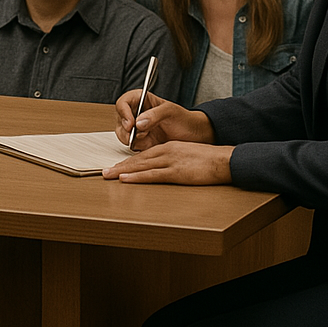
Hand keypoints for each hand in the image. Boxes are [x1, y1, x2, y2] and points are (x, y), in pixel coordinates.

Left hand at [102, 141, 234, 184]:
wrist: (223, 160)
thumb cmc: (208, 160)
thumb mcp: (187, 155)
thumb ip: (173, 159)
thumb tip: (163, 167)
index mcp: (169, 147)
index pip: (143, 154)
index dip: (128, 161)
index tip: (116, 167)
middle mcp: (166, 151)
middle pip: (138, 159)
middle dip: (120, 166)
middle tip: (104, 171)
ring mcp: (170, 161)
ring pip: (141, 166)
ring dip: (123, 171)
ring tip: (109, 175)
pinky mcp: (176, 172)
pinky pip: (152, 175)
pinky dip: (137, 177)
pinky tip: (126, 179)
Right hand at [112, 90, 214, 148]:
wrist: (195, 136)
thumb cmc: (185, 120)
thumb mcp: (171, 111)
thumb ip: (154, 115)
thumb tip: (138, 122)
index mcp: (141, 100)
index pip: (123, 103)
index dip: (123, 113)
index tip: (130, 123)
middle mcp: (137, 114)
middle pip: (119, 119)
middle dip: (124, 129)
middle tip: (134, 134)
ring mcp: (138, 129)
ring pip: (122, 134)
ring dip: (130, 138)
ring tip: (145, 138)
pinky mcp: (141, 142)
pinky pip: (131, 145)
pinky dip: (137, 147)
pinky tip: (148, 145)